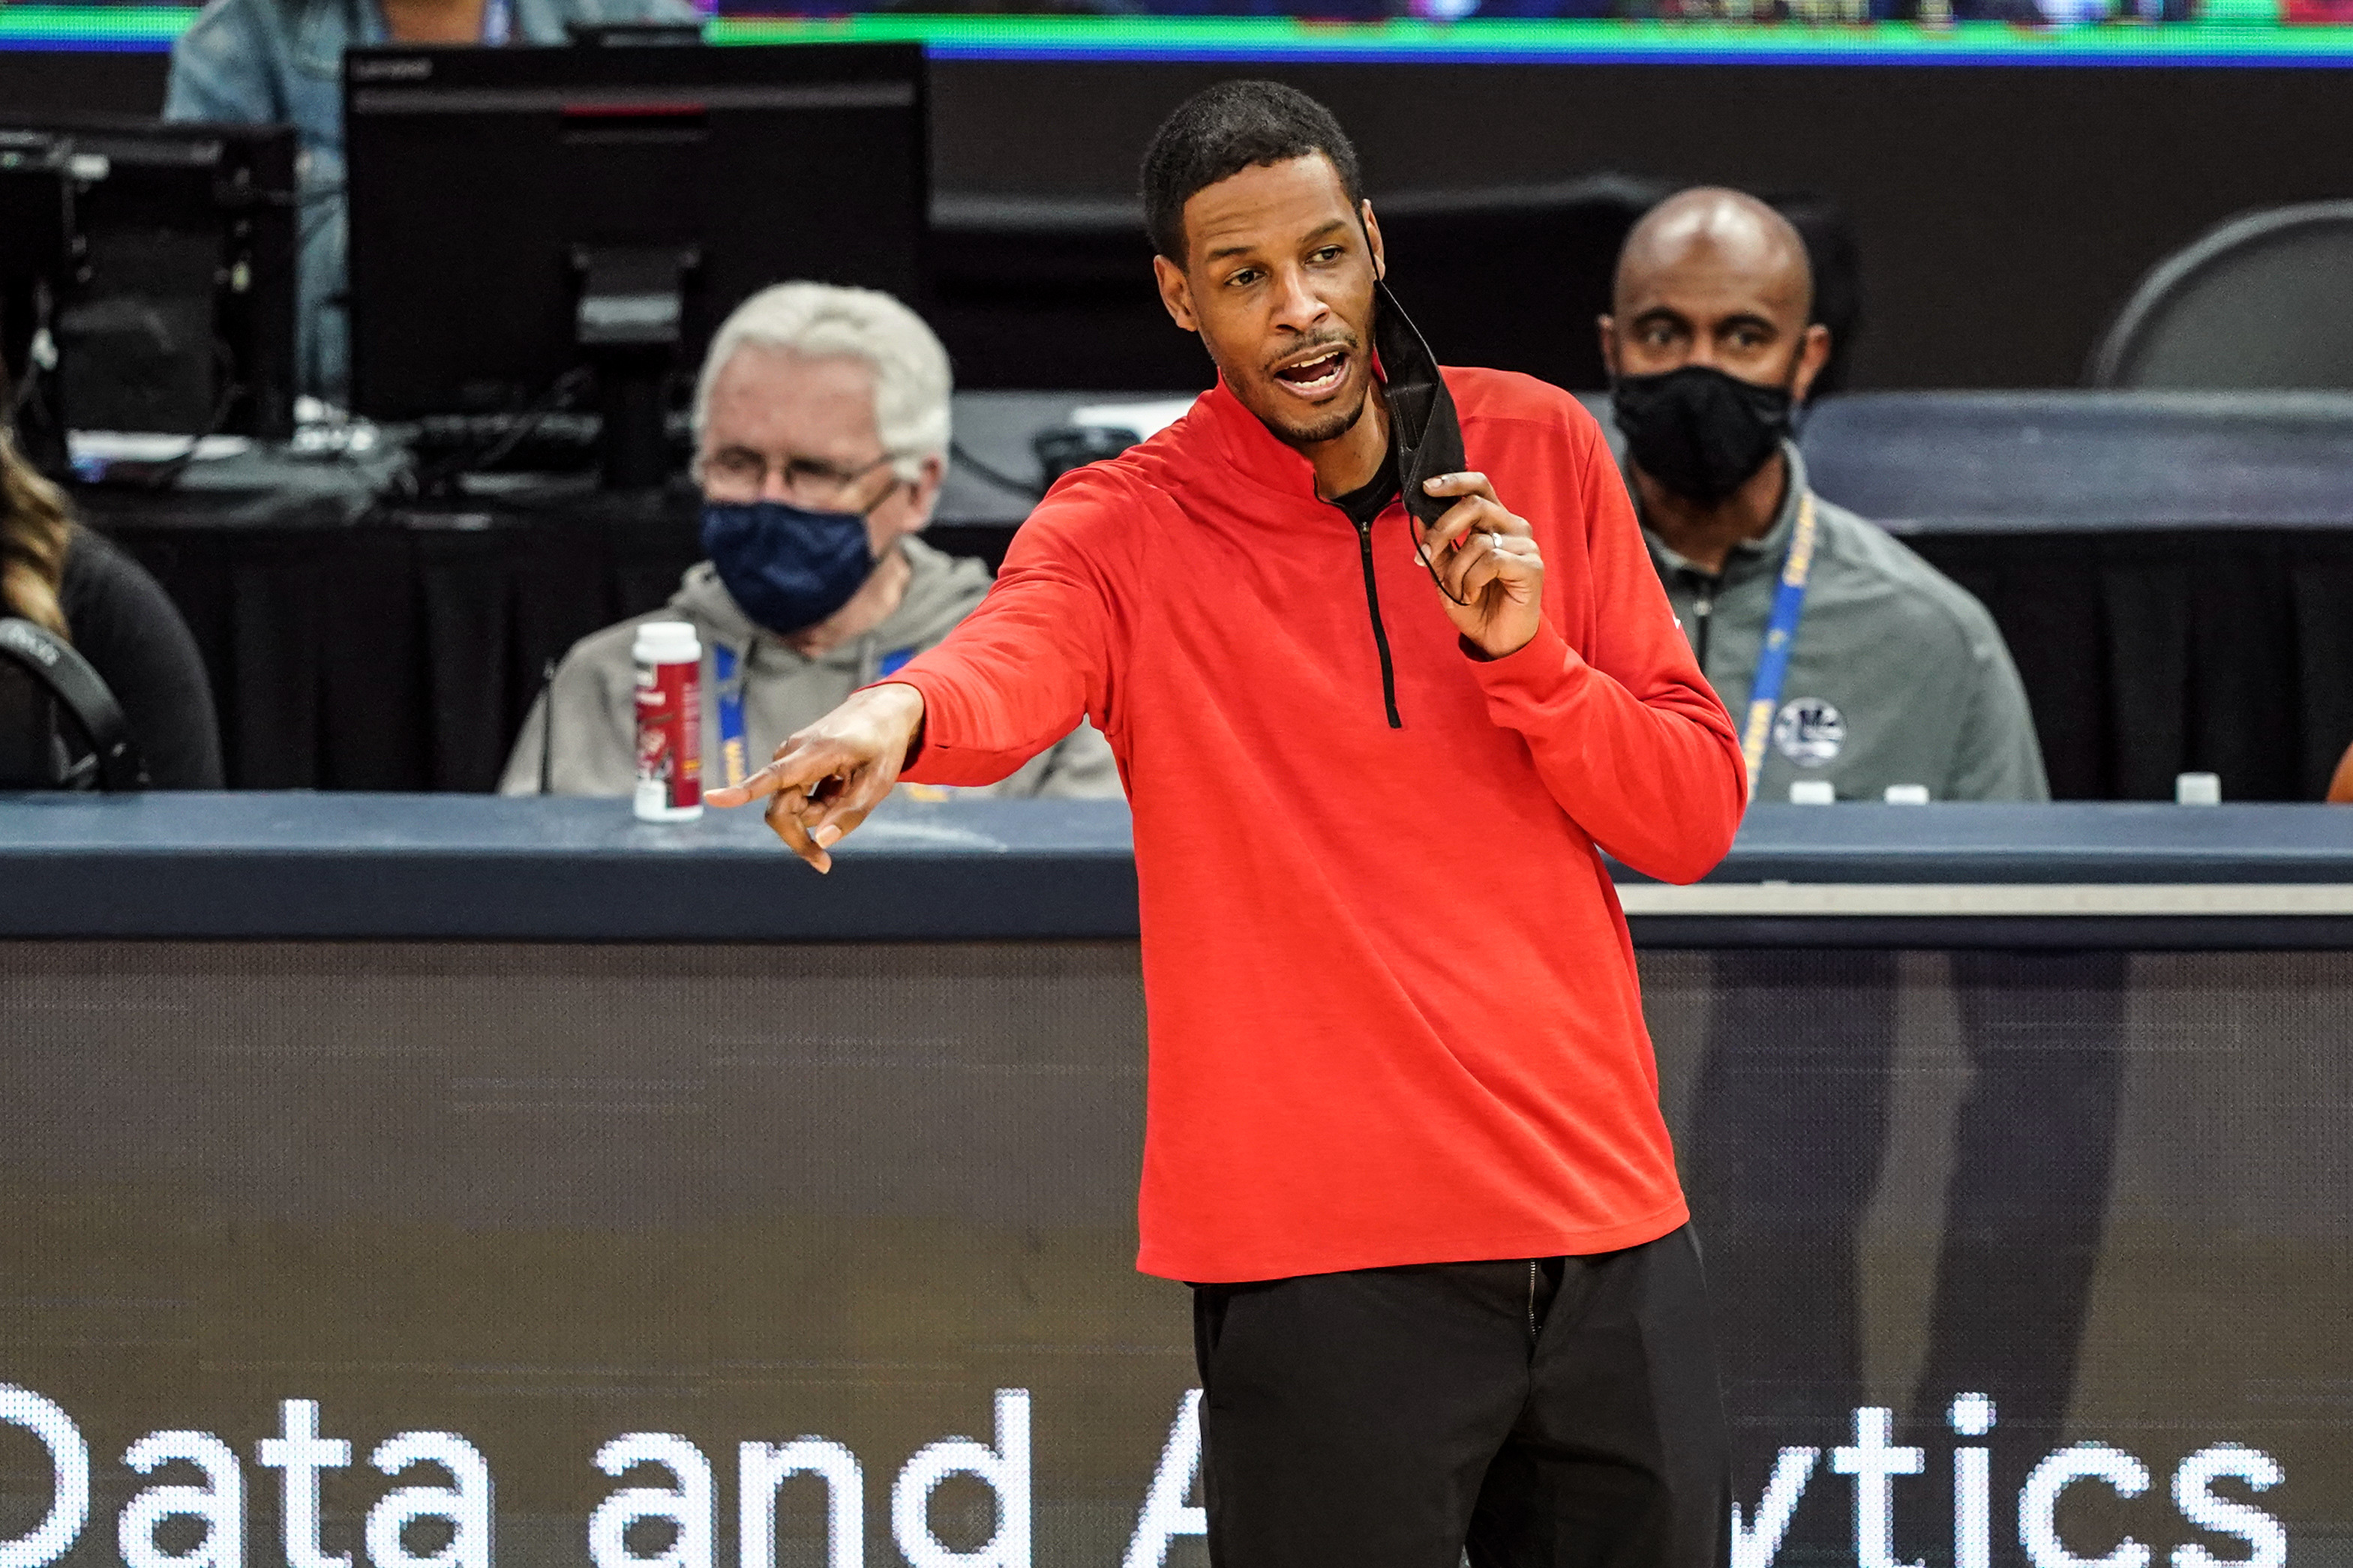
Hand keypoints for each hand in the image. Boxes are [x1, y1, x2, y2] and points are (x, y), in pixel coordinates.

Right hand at [705, 683, 925, 872]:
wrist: (880, 711)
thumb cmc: (882, 745)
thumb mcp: (880, 782)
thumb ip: (852, 813)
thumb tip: (821, 841)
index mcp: (815, 753)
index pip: (774, 776)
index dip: (742, 791)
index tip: (713, 798)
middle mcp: (792, 753)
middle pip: (780, 812)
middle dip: (802, 836)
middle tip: (824, 864)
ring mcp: (789, 758)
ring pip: (789, 808)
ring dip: (818, 813)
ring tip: (846, 790)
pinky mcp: (791, 765)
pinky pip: (794, 799)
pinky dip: (818, 804)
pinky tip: (838, 786)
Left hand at [1413, 472, 1544, 658]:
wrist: (1496, 640)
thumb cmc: (1475, 603)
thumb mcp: (1445, 572)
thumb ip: (1436, 545)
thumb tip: (1418, 515)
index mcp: (1495, 521)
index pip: (1479, 486)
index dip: (1454, 481)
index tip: (1426, 487)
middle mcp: (1513, 527)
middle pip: (1474, 505)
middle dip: (1442, 529)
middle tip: (1426, 553)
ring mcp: (1526, 545)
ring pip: (1478, 541)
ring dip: (1456, 570)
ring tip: (1456, 591)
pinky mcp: (1532, 566)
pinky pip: (1491, 561)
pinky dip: (1471, 581)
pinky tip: (1471, 595)